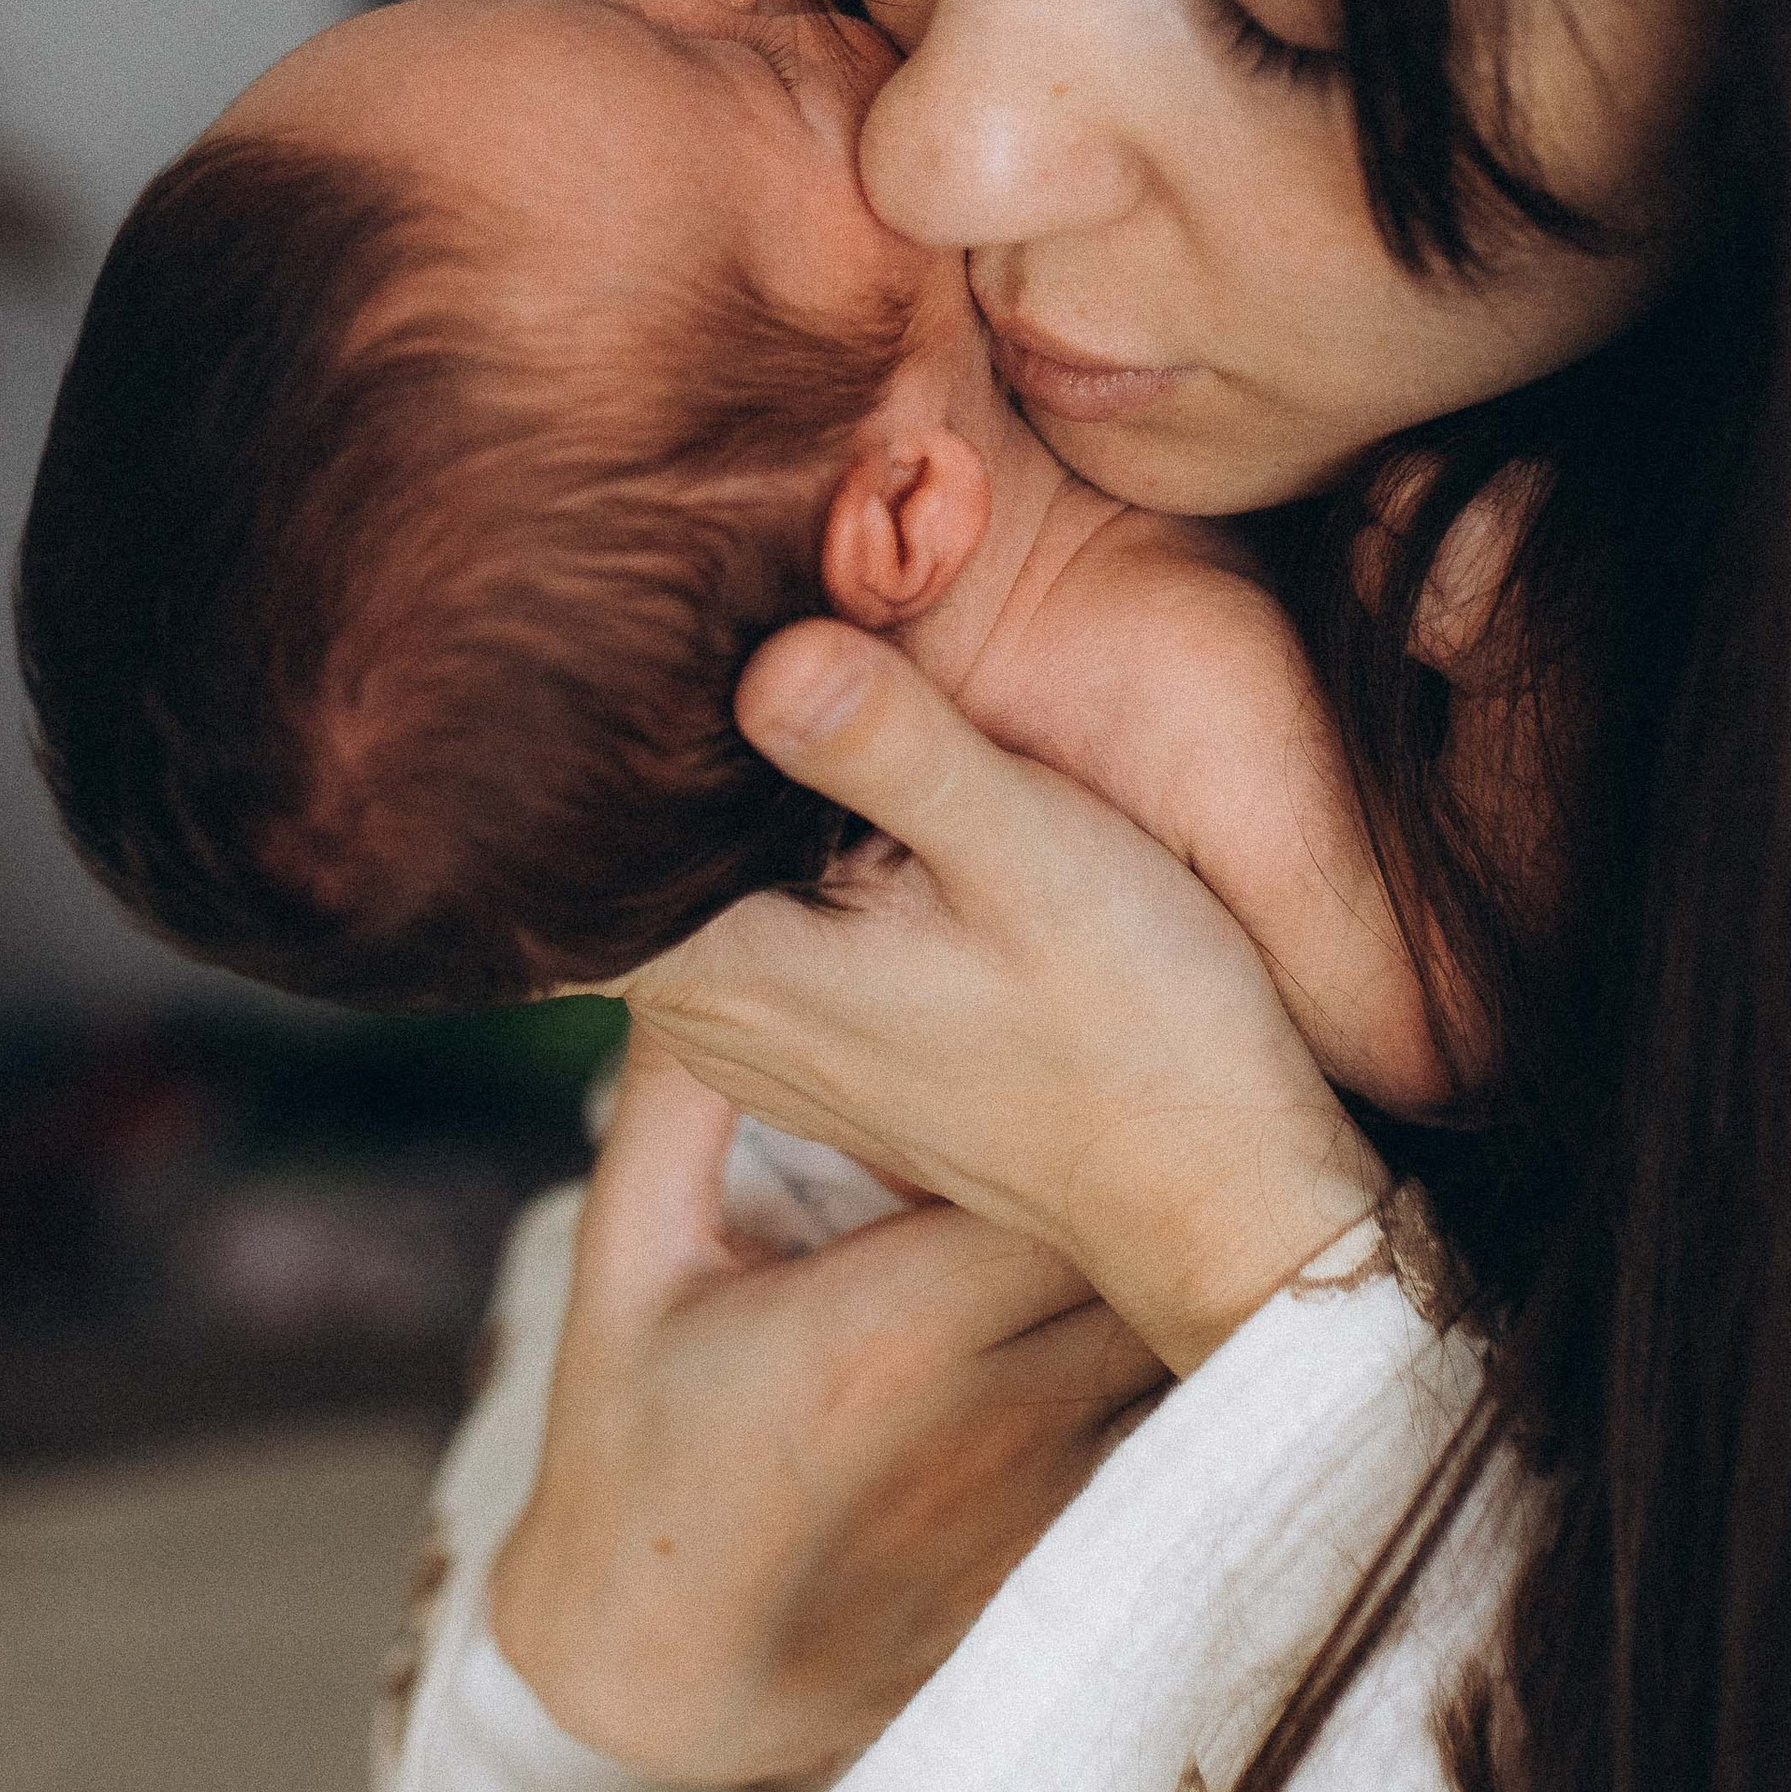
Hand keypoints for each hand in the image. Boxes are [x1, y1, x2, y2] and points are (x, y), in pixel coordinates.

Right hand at [489, 1040, 1165, 1782]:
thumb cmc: (631, 1449)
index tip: (1108, 1012)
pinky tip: (1197, 1286)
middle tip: (1183, 1061)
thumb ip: (678, 1103)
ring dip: (1202, 1250)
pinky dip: (1195, 1354)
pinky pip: (1180, 1424)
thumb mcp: (626, 1260)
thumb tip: (702, 930)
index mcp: (892, 1328)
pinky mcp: (1081, 1548)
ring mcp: (1057, 1491)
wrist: (663, 1677)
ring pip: (1194, 1333)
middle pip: (1164, 1240)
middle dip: (1176, 1152)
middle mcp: (1002, 1411)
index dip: (1108, 1085)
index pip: (1070, 1169)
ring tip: (1218, 1159)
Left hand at [621, 623, 1387, 1375]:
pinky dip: (779, 847)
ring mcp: (756, 1042)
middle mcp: (709, 1020)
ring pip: (691, 878)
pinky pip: (746, 918)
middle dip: (671, 733)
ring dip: (733, 788)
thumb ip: (889, 748)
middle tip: (736, 607)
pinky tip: (845, 771)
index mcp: (727, 969)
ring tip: (795, 658)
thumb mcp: (1027, 850)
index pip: (581, 820)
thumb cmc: (1139, 1017)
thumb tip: (764, 654)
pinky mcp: (813, 1044)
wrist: (1209, 1184)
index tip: (667, 612)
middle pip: (628, 842)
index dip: (617, 700)